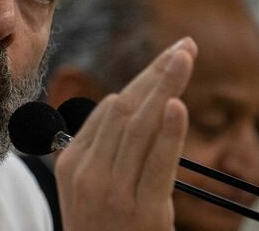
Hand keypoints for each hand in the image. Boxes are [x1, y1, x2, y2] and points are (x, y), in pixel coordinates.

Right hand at [54, 37, 196, 229]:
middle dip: (156, 73)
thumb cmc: (101, 229)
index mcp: (73, 161)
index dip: (143, 80)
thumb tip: (127, 103)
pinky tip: (177, 106)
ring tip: (185, 57)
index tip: (168, 60)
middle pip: (125, 108)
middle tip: (184, 46)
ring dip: (164, 86)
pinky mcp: (142, 211)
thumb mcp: (88, 188)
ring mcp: (113, 191)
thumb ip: (104, 148)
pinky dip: (168, 133)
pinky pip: (155, 164)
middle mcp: (89, 171)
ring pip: (139, 126)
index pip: (110, 109)